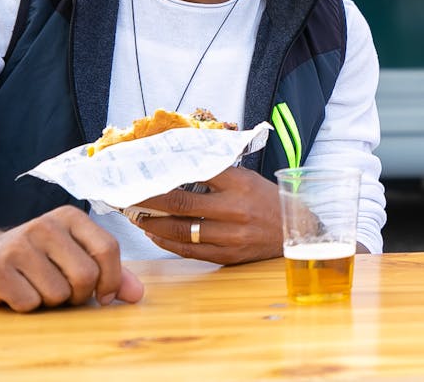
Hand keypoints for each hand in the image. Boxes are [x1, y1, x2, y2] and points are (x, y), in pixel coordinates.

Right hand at [0, 206, 143, 311]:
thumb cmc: (36, 259)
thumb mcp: (75, 256)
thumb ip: (110, 273)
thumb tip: (138, 294)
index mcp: (70, 217)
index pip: (108, 248)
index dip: (111, 279)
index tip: (104, 295)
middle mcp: (44, 225)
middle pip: (85, 275)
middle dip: (79, 295)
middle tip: (64, 291)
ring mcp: (17, 245)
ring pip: (58, 294)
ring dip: (51, 301)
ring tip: (37, 286)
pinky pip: (29, 303)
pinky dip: (27, 306)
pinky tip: (16, 291)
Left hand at [134, 167, 281, 263]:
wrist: (295, 230)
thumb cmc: (267, 200)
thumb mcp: (247, 178)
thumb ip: (216, 174)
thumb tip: (177, 168)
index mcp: (240, 183)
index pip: (194, 174)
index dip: (166, 174)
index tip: (145, 173)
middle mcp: (235, 208)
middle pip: (180, 203)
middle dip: (148, 200)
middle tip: (129, 196)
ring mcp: (231, 234)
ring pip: (180, 230)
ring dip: (152, 223)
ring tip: (136, 216)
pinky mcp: (228, 255)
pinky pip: (189, 250)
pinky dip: (167, 242)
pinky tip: (155, 234)